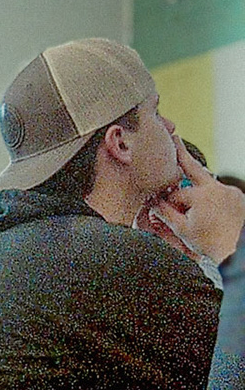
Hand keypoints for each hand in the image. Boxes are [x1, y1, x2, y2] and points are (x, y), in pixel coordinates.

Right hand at [148, 138, 244, 263]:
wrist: (238, 251)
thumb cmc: (212, 243)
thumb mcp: (182, 230)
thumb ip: (166, 214)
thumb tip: (154, 204)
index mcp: (201, 194)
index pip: (175, 193)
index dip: (164, 201)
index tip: (155, 207)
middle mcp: (217, 188)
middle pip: (193, 168)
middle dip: (181, 154)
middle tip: (173, 138)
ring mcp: (230, 191)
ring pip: (207, 183)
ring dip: (196, 183)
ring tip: (187, 178)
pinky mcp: (238, 197)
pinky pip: (219, 191)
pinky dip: (210, 196)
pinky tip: (206, 206)